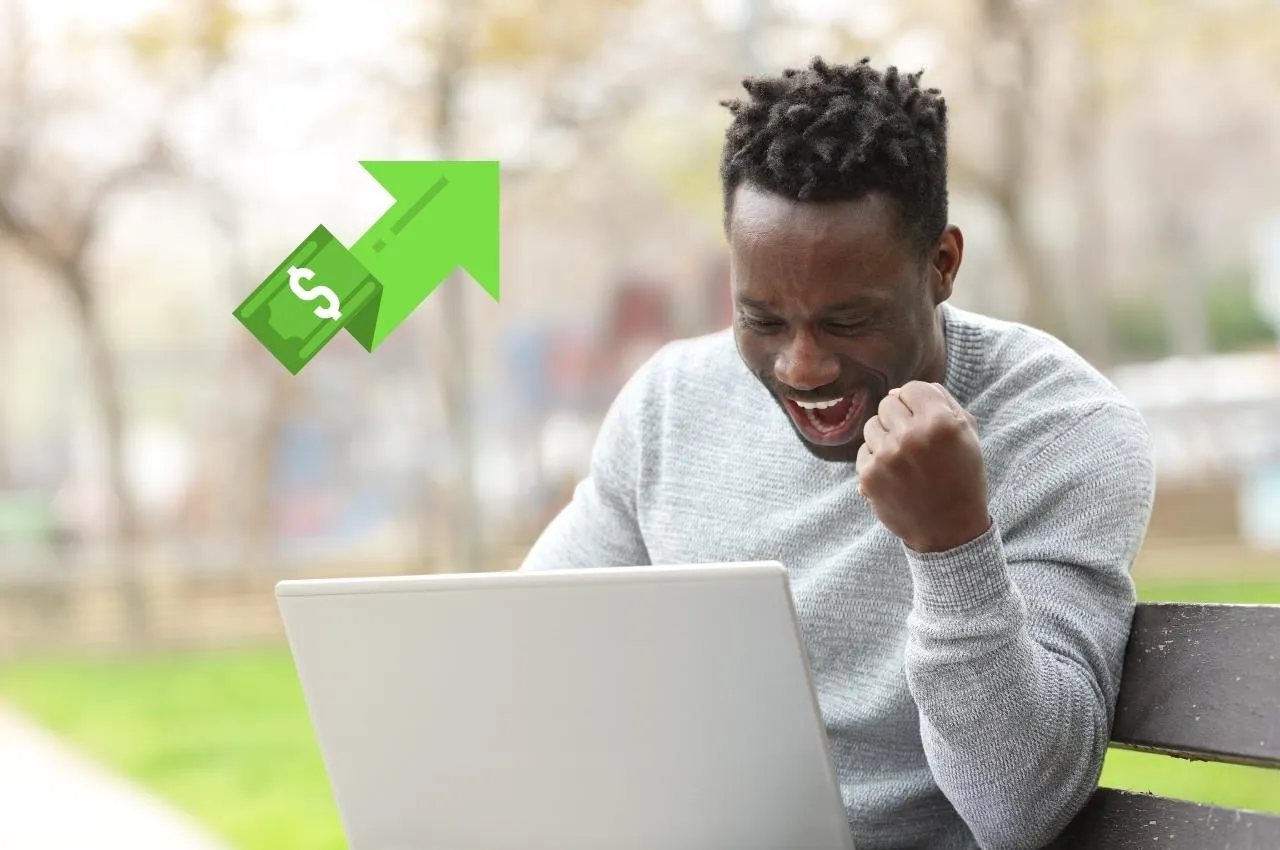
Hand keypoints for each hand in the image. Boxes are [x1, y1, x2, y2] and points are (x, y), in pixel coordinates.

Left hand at [856, 381, 991, 552]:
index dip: (919, 404)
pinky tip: (896, 476)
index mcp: (940, 422)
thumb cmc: (961, 477)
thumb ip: (939, 401)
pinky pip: (864, 451)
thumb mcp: (966, 434)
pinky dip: (876, 460)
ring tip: (906, 460)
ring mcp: (887, 457)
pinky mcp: (869, 476)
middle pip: (887, 403)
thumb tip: (897, 390)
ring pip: (872, 425)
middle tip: (916, 444)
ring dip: (886, 438)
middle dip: (900, 419)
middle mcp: (911, 437)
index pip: (911, 388)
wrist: (950, 530)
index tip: (927, 423)